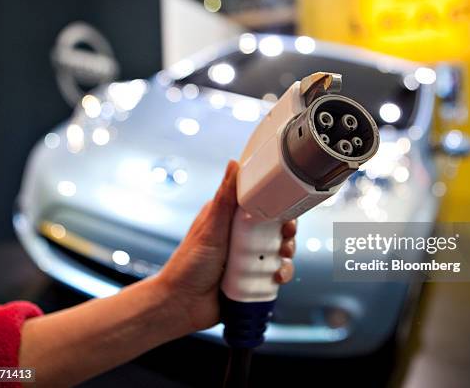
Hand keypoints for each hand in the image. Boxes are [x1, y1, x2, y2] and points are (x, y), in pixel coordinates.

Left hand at [156, 160, 296, 331]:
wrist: (182, 305)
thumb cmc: (188, 264)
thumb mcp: (211, 227)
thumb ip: (225, 197)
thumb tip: (234, 163)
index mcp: (230, 219)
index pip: (262, 205)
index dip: (279, 205)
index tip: (287, 209)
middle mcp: (241, 237)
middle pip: (276, 228)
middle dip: (286, 233)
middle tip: (286, 237)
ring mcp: (248, 258)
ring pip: (279, 251)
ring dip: (286, 255)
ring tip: (281, 259)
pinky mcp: (253, 278)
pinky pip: (275, 273)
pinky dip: (281, 274)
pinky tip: (277, 277)